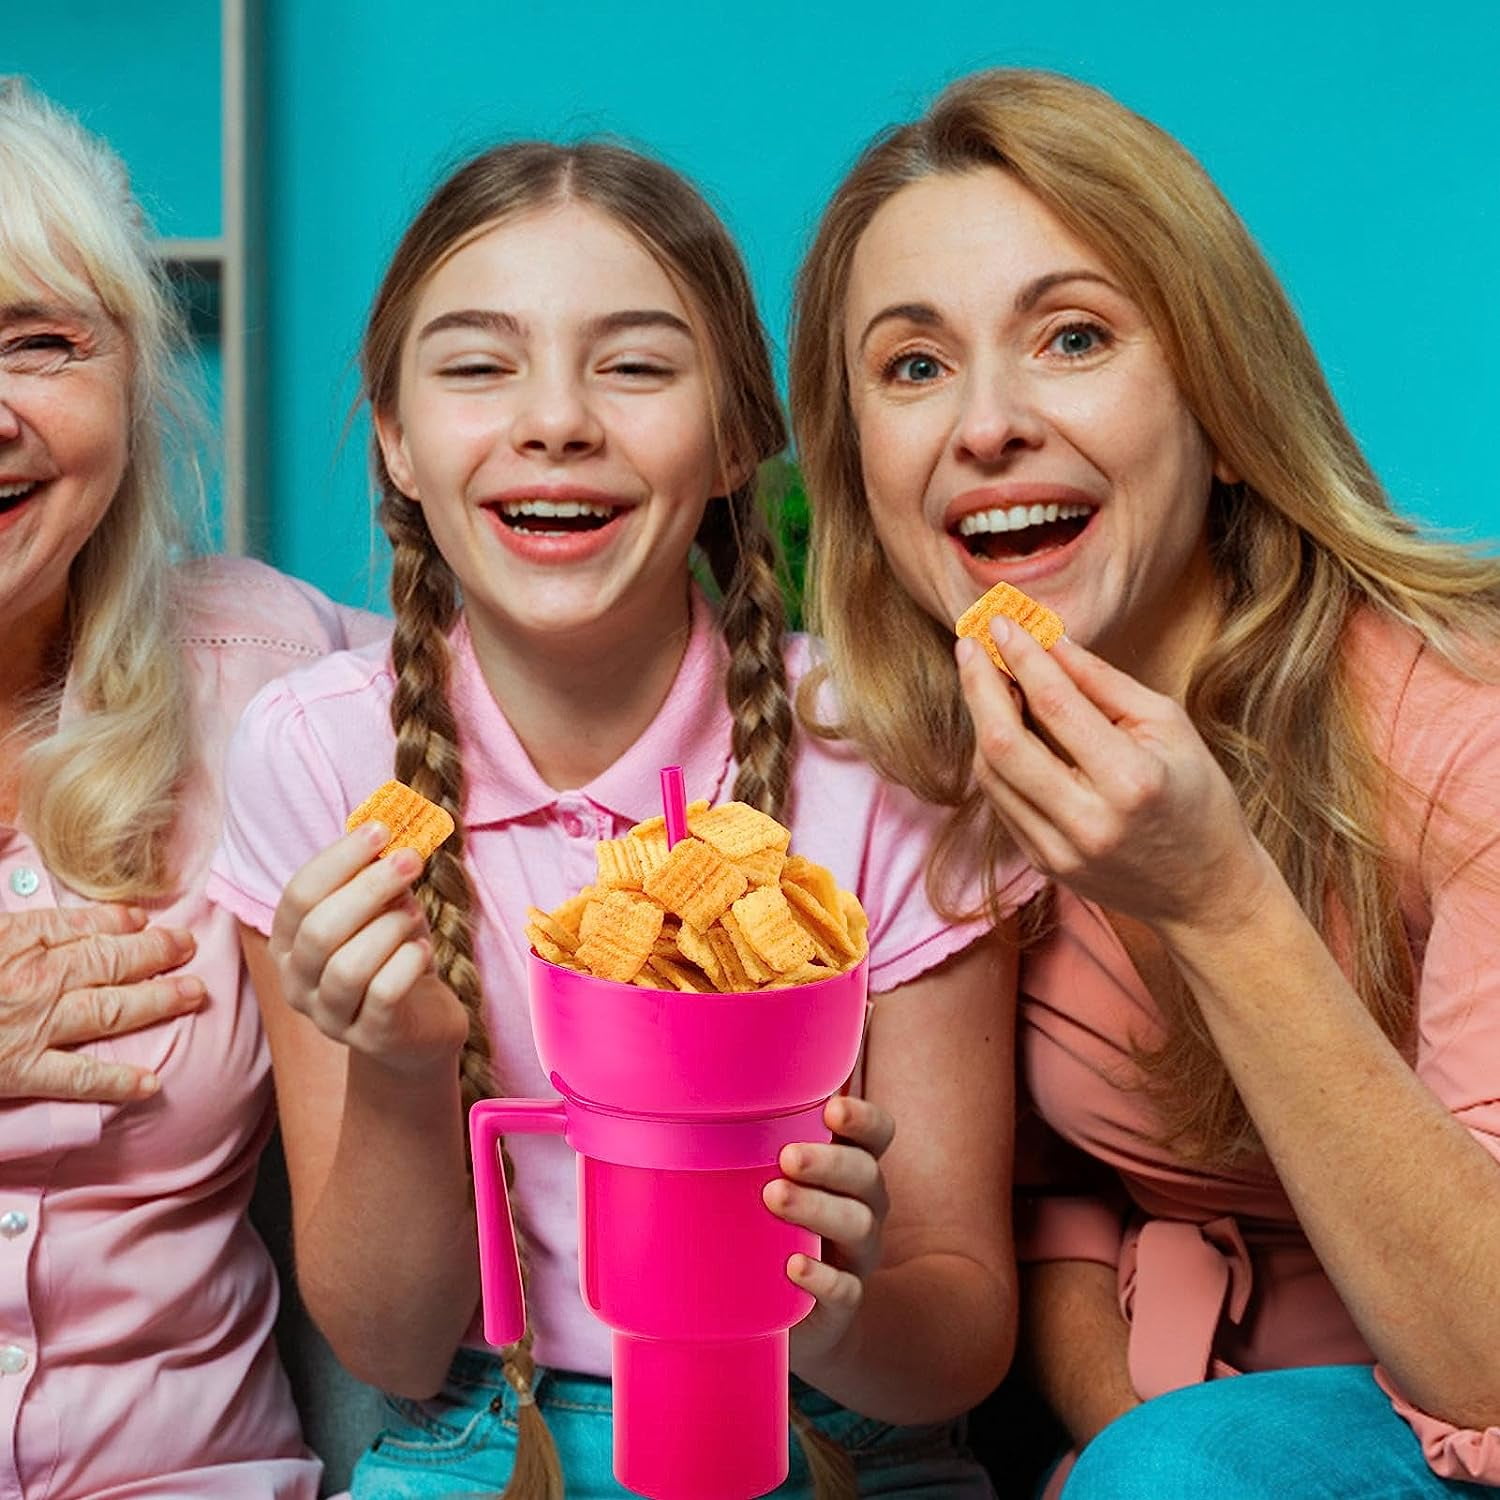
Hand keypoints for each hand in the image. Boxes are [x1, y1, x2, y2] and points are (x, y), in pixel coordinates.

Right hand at [0, 905, 201, 1101]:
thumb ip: (16, 930)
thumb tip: (51, 928)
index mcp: (17, 939)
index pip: (81, 924)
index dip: (118, 921)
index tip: (142, 920)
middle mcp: (37, 979)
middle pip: (109, 960)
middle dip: (156, 951)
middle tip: (189, 945)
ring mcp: (34, 1025)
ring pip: (111, 1009)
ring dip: (159, 1000)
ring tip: (195, 993)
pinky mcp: (20, 1070)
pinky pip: (78, 1076)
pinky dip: (117, 1081)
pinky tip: (151, 1084)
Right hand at [268, 822, 467, 1075]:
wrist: (419, 1026)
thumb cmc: (394, 956)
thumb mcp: (382, 910)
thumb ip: (376, 875)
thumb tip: (389, 829)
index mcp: (289, 944)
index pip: (298, 895)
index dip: (340, 858)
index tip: (382, 830)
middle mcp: (298, 983)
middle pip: (319, 930)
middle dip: (368, 887)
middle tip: (409, 860)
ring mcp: (330, 1017)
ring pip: (347, 967)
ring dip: (388, 929)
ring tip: (414, 914)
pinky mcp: (371, 1037)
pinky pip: (384, 994)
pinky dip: (407, 962)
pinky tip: (423, 950)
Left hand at [769, 1092, 893, 1364]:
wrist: (792, 1318)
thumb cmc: (769, 1226)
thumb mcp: (765, 1181)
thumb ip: (742, 1145)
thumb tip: (667, 1092)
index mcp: (847, 1170)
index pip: (876, 1135)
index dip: (864, 1120)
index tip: (832, 1109)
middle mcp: (862, 1207)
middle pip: (866, 1175)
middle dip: (829, 1162)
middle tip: (787, 1157)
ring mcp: (855, 1257)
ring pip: (858, 1226)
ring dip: (818, 1208)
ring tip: (774, 1198)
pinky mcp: (841, 1305)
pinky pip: (844, 1291)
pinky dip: (822, 1279)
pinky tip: (793, 1268)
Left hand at [955, 620, 1273, 934]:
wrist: (1204, 891)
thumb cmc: (1197, 797)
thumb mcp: (1168, 727)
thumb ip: (1103, 683)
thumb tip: (1049, 640)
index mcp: (1130, 780)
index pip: (1056, 705)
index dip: (1021, 657)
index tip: (1001, 621)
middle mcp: (1088, 821)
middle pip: (1004, 743)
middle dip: (979, 684)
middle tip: (969, 642)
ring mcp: (1060, 849)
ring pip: (991, 773)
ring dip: (980, 718)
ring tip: (984, 678)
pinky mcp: (1043, 863)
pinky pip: (1000, 800)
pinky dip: (992, 756)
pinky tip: (998, 724)